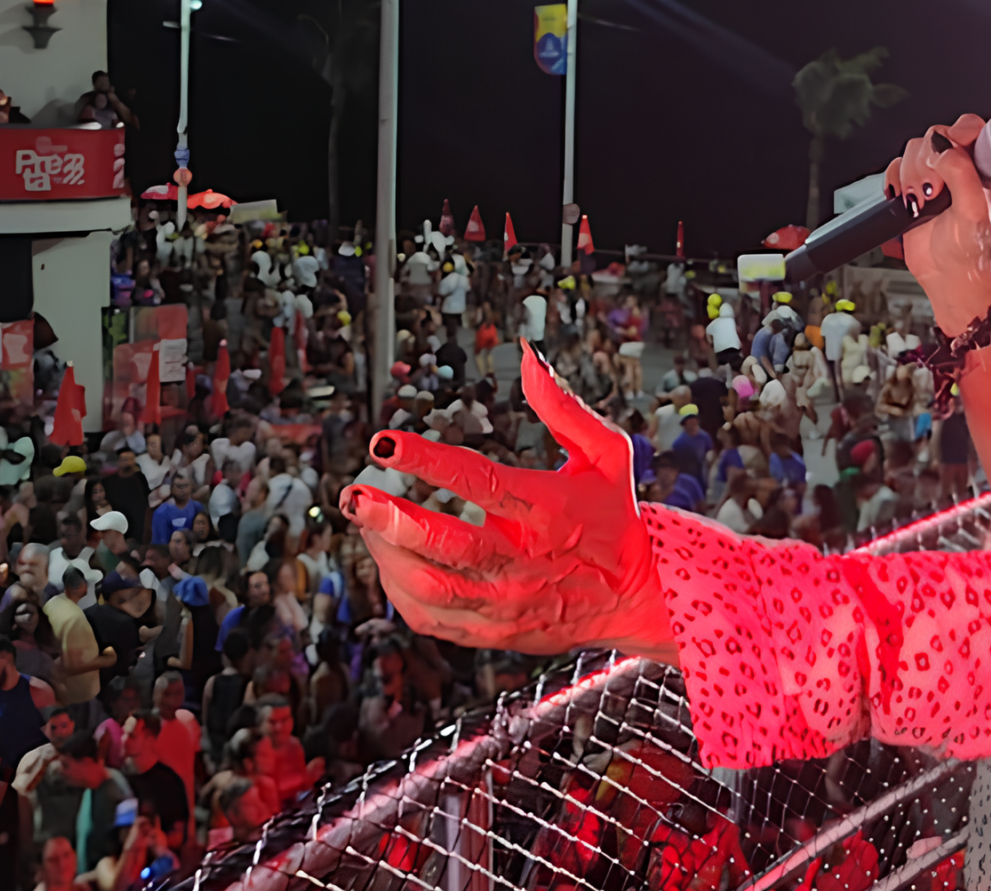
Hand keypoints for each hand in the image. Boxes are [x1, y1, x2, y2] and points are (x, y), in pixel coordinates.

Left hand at [340, 344, 676, 657]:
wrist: (636, 599)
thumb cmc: (613, 517)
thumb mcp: (607, 455)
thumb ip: (564, 406)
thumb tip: (526, 357)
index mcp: (546, 512)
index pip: (480, 483)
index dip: (428, 460)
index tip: (385, 440)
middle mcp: (522, 561)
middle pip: (447, 548)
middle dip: (391, 522)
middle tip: (354, 495)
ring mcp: (504, 603)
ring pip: (429, 588)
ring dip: (386, 555)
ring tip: (365, 518)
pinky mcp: (491, 633)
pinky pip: (430, 618)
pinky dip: (397, 589)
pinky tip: (388, 557)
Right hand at [880, 113, 990, 333]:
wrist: (947, 277)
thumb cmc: (970, 251)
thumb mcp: (973, 210)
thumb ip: (961, 172)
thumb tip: (940, 145)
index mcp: (988, 165)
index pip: (972, 126)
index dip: (957, 135)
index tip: (950, 160)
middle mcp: (963, 165)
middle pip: (936, 133)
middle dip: (928, 162)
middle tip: (934, 191)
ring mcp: (937, 175)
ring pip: (913, 148)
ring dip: (911, 175)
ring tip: (922, 202)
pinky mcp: (913, 186)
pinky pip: (895, 166)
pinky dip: (895, 182)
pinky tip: (907, 201)